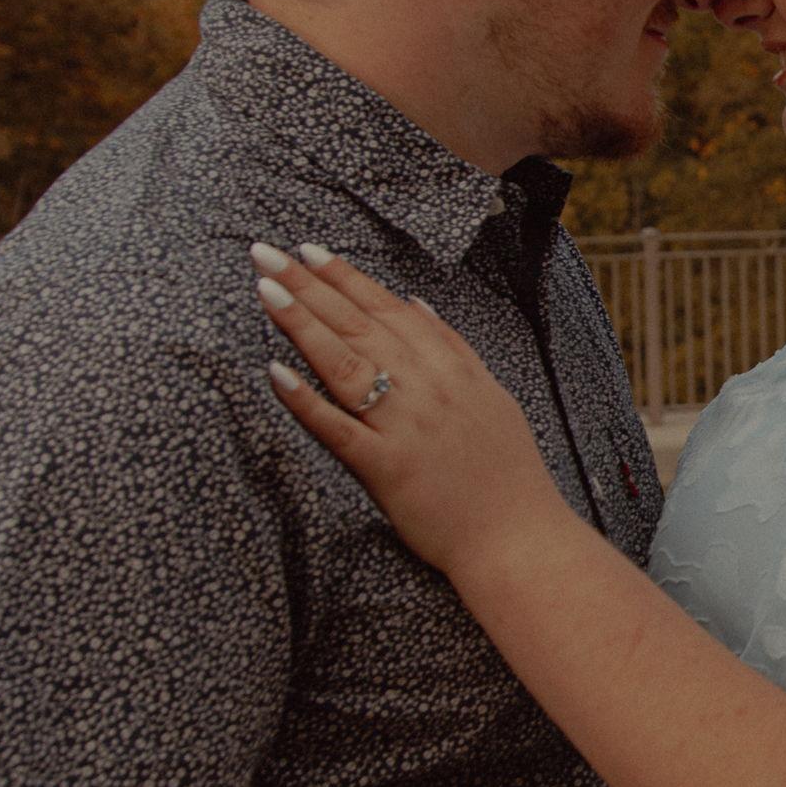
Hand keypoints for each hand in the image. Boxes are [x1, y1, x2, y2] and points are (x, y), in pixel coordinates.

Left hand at [251, 244, 575, 571]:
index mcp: (449, 368)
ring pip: (345, 364)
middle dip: (309, 285)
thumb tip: (416, 304)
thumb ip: (452, 347)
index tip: (309, 250)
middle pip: (358, 325)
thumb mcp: (489, 394)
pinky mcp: (386, 468)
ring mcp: (405, 426)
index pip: (388, 309)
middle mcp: (426, 388)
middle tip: (266, 253)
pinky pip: (337, 429)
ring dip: (302, 324)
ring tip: (265, 290)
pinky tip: (274, 373)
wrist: (520, 536)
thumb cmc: (505, 472)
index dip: (346, 277)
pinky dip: (305, 401)